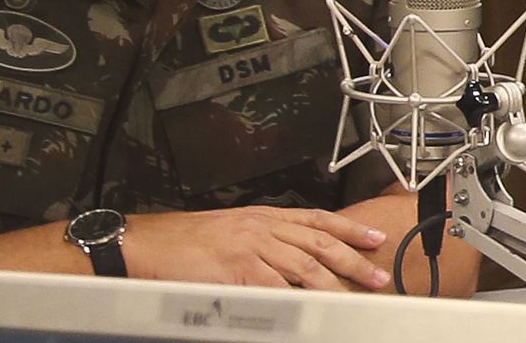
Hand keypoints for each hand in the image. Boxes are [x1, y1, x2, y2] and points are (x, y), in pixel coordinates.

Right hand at [121, 207, 391, 290]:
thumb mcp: (230, 231)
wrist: (147, 244)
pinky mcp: (237, 269)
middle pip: (319, 243)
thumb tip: (289, 261)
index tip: (374, 238)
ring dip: (334, 283)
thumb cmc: (183, 241)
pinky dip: (295, 300)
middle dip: (353, 259)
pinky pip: (274, 287)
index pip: (317, 219)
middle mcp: (262, 227)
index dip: (348, 229)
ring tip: (355, 298)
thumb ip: (261, 243)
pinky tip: (311, 309)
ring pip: (304, 265)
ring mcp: (251, 247)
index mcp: (262, 216)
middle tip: (378, 275)